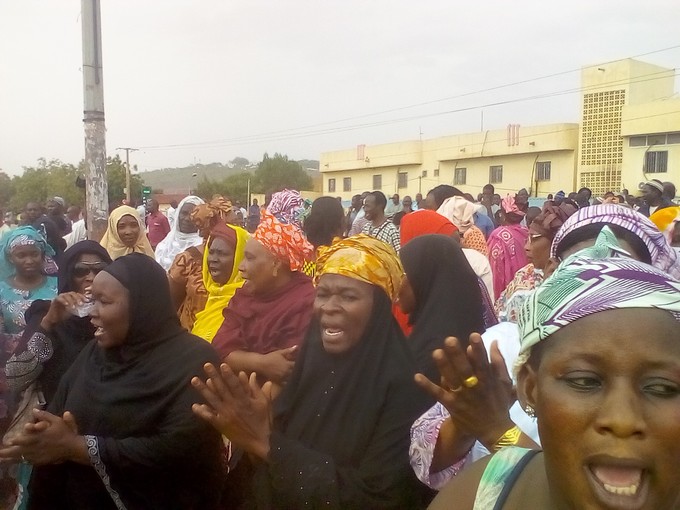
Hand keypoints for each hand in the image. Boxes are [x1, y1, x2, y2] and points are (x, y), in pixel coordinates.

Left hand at [0, 410, 83, 464]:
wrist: (72, 447)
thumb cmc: (65, 433)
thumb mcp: (57, 421)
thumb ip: (44, 415)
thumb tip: (34, 410)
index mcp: (39, 437)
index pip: (24, 439)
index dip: (16, 440)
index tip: (9, 441)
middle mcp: (36, 447)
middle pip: (19, 450)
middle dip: (8, 452)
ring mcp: (37, 455)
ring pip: (21, 457)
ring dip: (11, 459)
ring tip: (2, 460)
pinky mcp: (40, 461)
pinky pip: (28, 462)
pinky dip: (21, 462)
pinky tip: (15, 462)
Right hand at [41, 292, 87, 329]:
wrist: (54, 319)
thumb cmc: (65, 315)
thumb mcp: (74, 311)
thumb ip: (80, 308)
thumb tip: (89, 309)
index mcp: (71, 297)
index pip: (78, 294)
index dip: (83, 297)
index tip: (87, 301)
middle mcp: (66, 295)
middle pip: (73, 293)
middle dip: (78, 298)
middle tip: (81, 304)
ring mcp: (60, 297)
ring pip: (67, 295)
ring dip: (71, 300)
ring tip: (74, 307)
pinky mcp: (54, 300)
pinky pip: (59, 298)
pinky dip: (64, 301)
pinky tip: (67, 305)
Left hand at [192, 363, 271, 459]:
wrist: (260, 442)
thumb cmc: (264, 421)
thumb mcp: (264, 403)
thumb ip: (257, 389)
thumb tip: (252, 374)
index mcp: (244, 400)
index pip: (235, 384)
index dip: (228, 374)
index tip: (222, 364)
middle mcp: (233, 405)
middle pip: (221, 389)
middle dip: (213, 376)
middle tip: (206, 365)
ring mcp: (226, 415)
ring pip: (212, 400)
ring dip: (203, 390)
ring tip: (194, 380)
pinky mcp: (221, 424)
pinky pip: (210, 417)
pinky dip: (202, 412)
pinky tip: (194, 406)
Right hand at [261, 346, 297, 384]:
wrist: (261, 364)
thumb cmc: (270, 357)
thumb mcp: (280, 352)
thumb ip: (289, 350)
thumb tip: (297, 346)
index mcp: (288, 364)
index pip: (298, 365)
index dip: (300, 364)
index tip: (302, 363)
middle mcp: (286, 372)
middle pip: (296, 373)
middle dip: (298, 371)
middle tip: (300, 370)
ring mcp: (283, 377)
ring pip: (292, 379)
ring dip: (294, 377)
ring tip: (297, 375)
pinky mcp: (279, 381)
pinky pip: (286, 384)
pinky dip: (288, 382)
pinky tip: (290, 380)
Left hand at [415, 334, 515, 449]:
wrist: (495, 431)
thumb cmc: (499, 402)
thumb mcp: (504, 382)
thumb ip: (498, 362)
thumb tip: (494, 341)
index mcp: (487, 380)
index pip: (482, 363)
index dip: (478, 349)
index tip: (473, 335)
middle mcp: (474, 387)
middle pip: (465, 370)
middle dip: (457, 355)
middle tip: (450, 340)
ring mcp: (461, 396)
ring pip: (452, 380)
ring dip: (443, 367)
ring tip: (436, 352)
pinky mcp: (452, 405)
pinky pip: (438, 394)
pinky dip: (427, 386)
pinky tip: (417, 376)